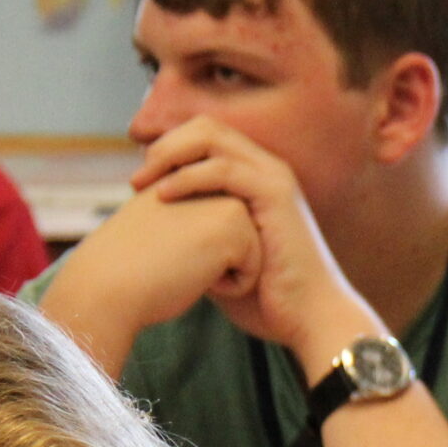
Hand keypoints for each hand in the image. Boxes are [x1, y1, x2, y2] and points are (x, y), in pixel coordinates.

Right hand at [37, 179, 262, 371]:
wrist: (108, 284)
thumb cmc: (130, 265)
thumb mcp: (164, 225)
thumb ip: (192, 214)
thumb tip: (221, 235)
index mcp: (192, 175)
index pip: (220, 233)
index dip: (197, 255)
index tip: (162, 250)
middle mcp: (211, 179)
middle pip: (239, 243)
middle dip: (214, 263)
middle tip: (170, 255)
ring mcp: (226, 197)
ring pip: (250, 256)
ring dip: (221, 272)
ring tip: (181, 261)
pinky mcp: (235, 225)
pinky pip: (252, 272)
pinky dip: (230, 286)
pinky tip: (194, 275)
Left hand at [131, 119, 380, 370]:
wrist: (310, 320)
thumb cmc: (268, 298)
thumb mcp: (221, 257)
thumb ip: (196, 234)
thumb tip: (157, 232)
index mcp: (255, 177)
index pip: (205, 137)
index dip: (168, 150)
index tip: (140, 182)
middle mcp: (266, 168)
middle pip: (205, 127)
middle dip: (164, 146)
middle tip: (137, 179)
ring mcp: (273, 177)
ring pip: (212, 137)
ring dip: (170, 155)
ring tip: (142, 184)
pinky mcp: (276, 194)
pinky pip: (223, 169)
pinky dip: (188, 177)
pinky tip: (164, 195)